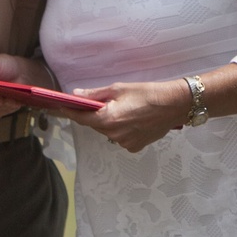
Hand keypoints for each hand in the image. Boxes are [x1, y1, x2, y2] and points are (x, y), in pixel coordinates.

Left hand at [63, 79, 189, 151]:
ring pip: (108, 132)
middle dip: (96, 115)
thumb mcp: (119, 89)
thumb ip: (95, 95)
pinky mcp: (134, 147)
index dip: (71, 112)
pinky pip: (121, 138)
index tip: (62, 107)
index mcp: (107, 119)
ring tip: (126, 111)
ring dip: (110, 123)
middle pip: (96, 125)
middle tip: (105, 103)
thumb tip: (76, 95)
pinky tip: (134, 120)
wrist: (174, 105)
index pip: (81, 118)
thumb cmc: (147, 93)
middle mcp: (113, 135)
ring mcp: (124, 143)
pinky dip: (122, 130)